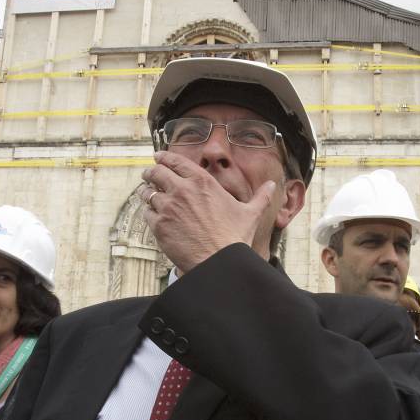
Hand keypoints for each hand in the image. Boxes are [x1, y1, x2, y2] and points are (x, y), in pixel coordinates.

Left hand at [139, 150, 276, 272]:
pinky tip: (152, 214)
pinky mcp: (159, 225)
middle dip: (151, 172)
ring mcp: (168, 207)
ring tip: (147, 193)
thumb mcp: (250, 213)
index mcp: (202, 181)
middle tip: (148, 174)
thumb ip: (260, 197)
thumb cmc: (234, 238)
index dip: (164, 157)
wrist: (218, 262)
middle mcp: (182, 190)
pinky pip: (147, 212)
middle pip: (156, 172)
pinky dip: (148, 212)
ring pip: (148, 192)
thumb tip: (273, 185)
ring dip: (146, 192)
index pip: (176, 161)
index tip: (158, 157)